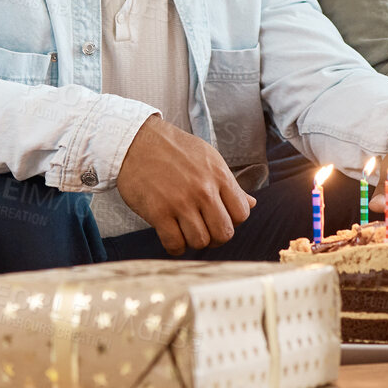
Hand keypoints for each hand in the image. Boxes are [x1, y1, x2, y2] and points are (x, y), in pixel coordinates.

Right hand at [115, 114, 254, 254]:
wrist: (135, 140)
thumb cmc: (173, 149)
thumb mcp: (208, 158)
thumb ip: (230, 183)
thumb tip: (252, 204)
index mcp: (218, 175)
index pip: (242, 214)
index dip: (232, 221)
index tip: (219, 217)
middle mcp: (203, 190)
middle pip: (224, 233)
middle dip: (216, 237)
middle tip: (205, 230)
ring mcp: (180, 202)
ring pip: (201, 242)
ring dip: (194, 242)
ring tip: (186, 231)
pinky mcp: (158, 212)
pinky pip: (175, 244)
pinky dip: (175, 247)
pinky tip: (172, 236)